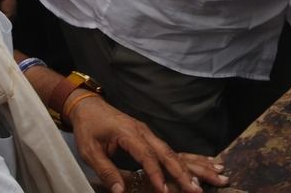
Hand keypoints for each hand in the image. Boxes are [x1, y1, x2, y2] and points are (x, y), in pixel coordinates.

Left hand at [65, 93, 227, 192]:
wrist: (89, 106)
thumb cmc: (89, 128)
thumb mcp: (90, 151)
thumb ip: (106, 170)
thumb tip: (120, 191)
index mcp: (128, 133)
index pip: (146, 155)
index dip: (156, 174)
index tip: (164, 190)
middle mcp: (143, 131)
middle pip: (166, 152)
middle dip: (182, 172)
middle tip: (195, 189)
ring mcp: (147, 131)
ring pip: (171, 150)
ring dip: (186, 167)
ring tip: (201, 182)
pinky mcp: (148, 135)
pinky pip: (168, 148)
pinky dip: (183, 159)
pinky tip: (198, 165)